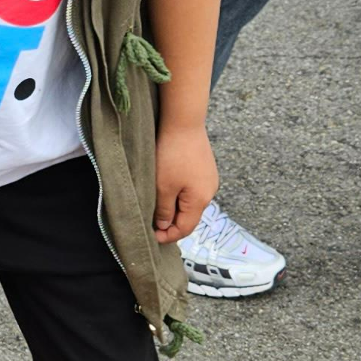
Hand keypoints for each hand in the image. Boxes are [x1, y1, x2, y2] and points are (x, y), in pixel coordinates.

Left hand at [153, 125, 218, 243]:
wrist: (184, 123)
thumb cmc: (172, 154)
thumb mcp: (163, 187)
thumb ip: (163, 210)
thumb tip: (164, 226)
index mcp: (200, 200)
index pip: (185, 228)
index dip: (168, 236)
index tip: (152, 237)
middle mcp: (209, 192)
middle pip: (189, 217)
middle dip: (171, 223)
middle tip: (151, 223)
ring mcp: (209, 180)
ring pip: (190, 203)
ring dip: (174, 208)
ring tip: (156, 206)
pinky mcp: (205, 170)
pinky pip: (192, 190)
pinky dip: (179, 195)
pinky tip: (166, 189)